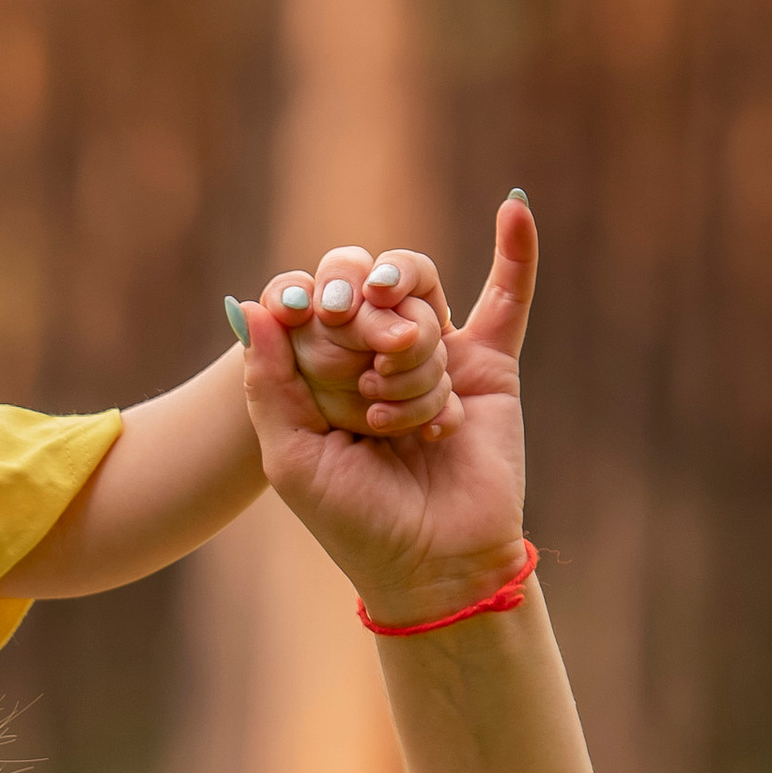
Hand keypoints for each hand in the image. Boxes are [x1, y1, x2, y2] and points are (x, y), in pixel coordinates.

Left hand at [231, 194, 535, 627]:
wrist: (434, 566)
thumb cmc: (355, 523)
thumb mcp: (291, 456)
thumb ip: (269, 382)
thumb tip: (255, 304)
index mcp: (324, 375)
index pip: (314, 307)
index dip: (314, 309)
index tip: (309, 317)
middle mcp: (377, 358)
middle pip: (368, 295)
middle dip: (363, 327)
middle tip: (368, 375)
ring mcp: (436, 357)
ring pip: (423, 309)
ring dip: (411, 357)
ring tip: (402, 418)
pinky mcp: (489, 368)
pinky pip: (506, 299)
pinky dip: (517, 252)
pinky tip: (516, 206)